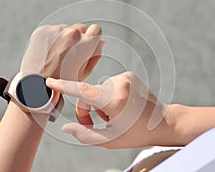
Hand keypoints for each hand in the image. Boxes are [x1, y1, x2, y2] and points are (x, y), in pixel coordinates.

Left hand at [21, 24, 104, 80]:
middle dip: (78, 38)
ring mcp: (55, 30)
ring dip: (64, 38)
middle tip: (69, 53)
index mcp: (84, 44)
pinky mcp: (43, 30)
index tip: (87, 42)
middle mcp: (71, 34)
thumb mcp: (84, 73)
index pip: (96, 28)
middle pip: (81, 27)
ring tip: (57, 54)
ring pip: (66, 29)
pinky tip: (49, 51)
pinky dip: (52, 38)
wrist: (35, 83)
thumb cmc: (61, 81)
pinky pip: (52, 30)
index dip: (92, 36)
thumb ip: (95, 55)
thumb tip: (101, 41)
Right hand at [46, 72, 177, 148]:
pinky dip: (108, 96)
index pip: (83, 91)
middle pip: (88, 95)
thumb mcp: (111, 139)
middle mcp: (119, 84)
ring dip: (99, 103)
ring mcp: (125, 77)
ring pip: (97, 90)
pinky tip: (121, 105)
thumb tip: (65, 127)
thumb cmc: (137, 133)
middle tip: (93, 124)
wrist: (163, 121)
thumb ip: (85, 134)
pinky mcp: (128, 75)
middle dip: (86, 109)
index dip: (64, 87)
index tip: (50, 81)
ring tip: (114, 115)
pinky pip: (108, 85)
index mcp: (114, 101)